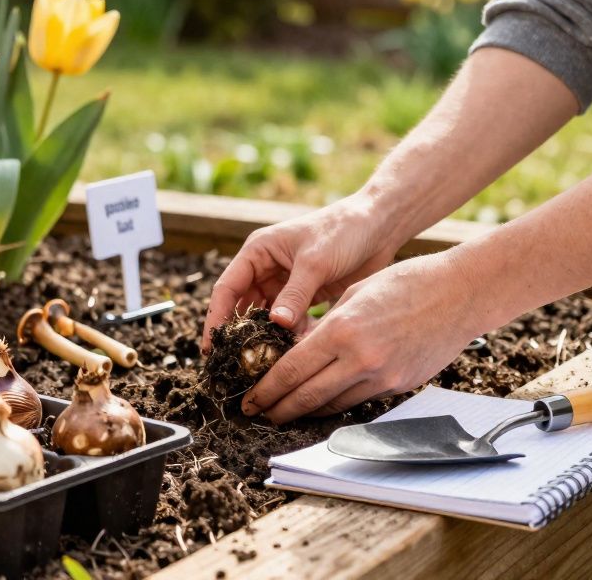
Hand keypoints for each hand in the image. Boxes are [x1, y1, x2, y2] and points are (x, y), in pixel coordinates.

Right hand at [202, 194, 396, 352]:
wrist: (380, 226)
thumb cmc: (343, 231)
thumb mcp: (315, 261)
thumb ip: (295, 294)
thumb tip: (276, 325)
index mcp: (258, 252)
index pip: (227, 288)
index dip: (216, 318)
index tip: (211, 348)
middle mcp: (266, 269)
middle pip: (243, 307)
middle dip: (239, 335)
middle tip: (234, 365)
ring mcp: (285, 284)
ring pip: (266, 319)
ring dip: (265, 339)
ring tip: (262, 366)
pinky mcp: (305, 297)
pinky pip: (289, 323)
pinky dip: (289, 338)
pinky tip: (292, 356)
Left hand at [242, 249, 493, 423]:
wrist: (459, 294)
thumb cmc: (405, 283)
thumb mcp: (353, 295)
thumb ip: (324, 327)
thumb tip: (297, 352)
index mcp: (342, 331)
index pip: (291, 371)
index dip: (266, 390)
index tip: (250, 400)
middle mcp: (360, 360)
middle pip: (307, 397)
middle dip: (278, 409)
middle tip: (258, 414)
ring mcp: (383, 378)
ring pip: (332, 405)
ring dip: (306, 411)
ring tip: (285, 411)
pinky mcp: (400, 386)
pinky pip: (359, 400)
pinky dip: (336, 402)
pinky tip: (322, 401)